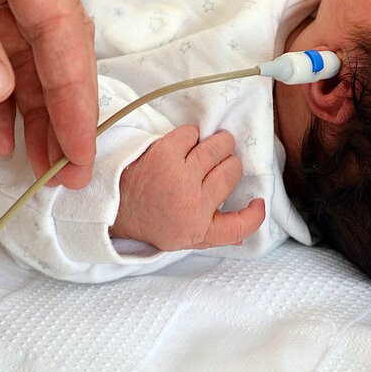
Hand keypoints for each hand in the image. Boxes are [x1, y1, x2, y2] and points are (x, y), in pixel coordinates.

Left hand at [111, 126, 265, 250]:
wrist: (112, 204)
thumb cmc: (151, 218)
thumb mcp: (182, 237)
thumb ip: (214, 232)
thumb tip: (246, 225)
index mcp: (198, 230)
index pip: (239, 227)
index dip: (254, 214)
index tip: (258, 203)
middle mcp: (192, 205)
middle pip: (232, 172)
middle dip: (229, 163)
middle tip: (219, 163)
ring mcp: (179, 178)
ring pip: (218, 147)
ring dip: (217, 143)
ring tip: (210, 147)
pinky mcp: (165, 154)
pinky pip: (193, 134)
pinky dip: (191, 137)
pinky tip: (183, 146)